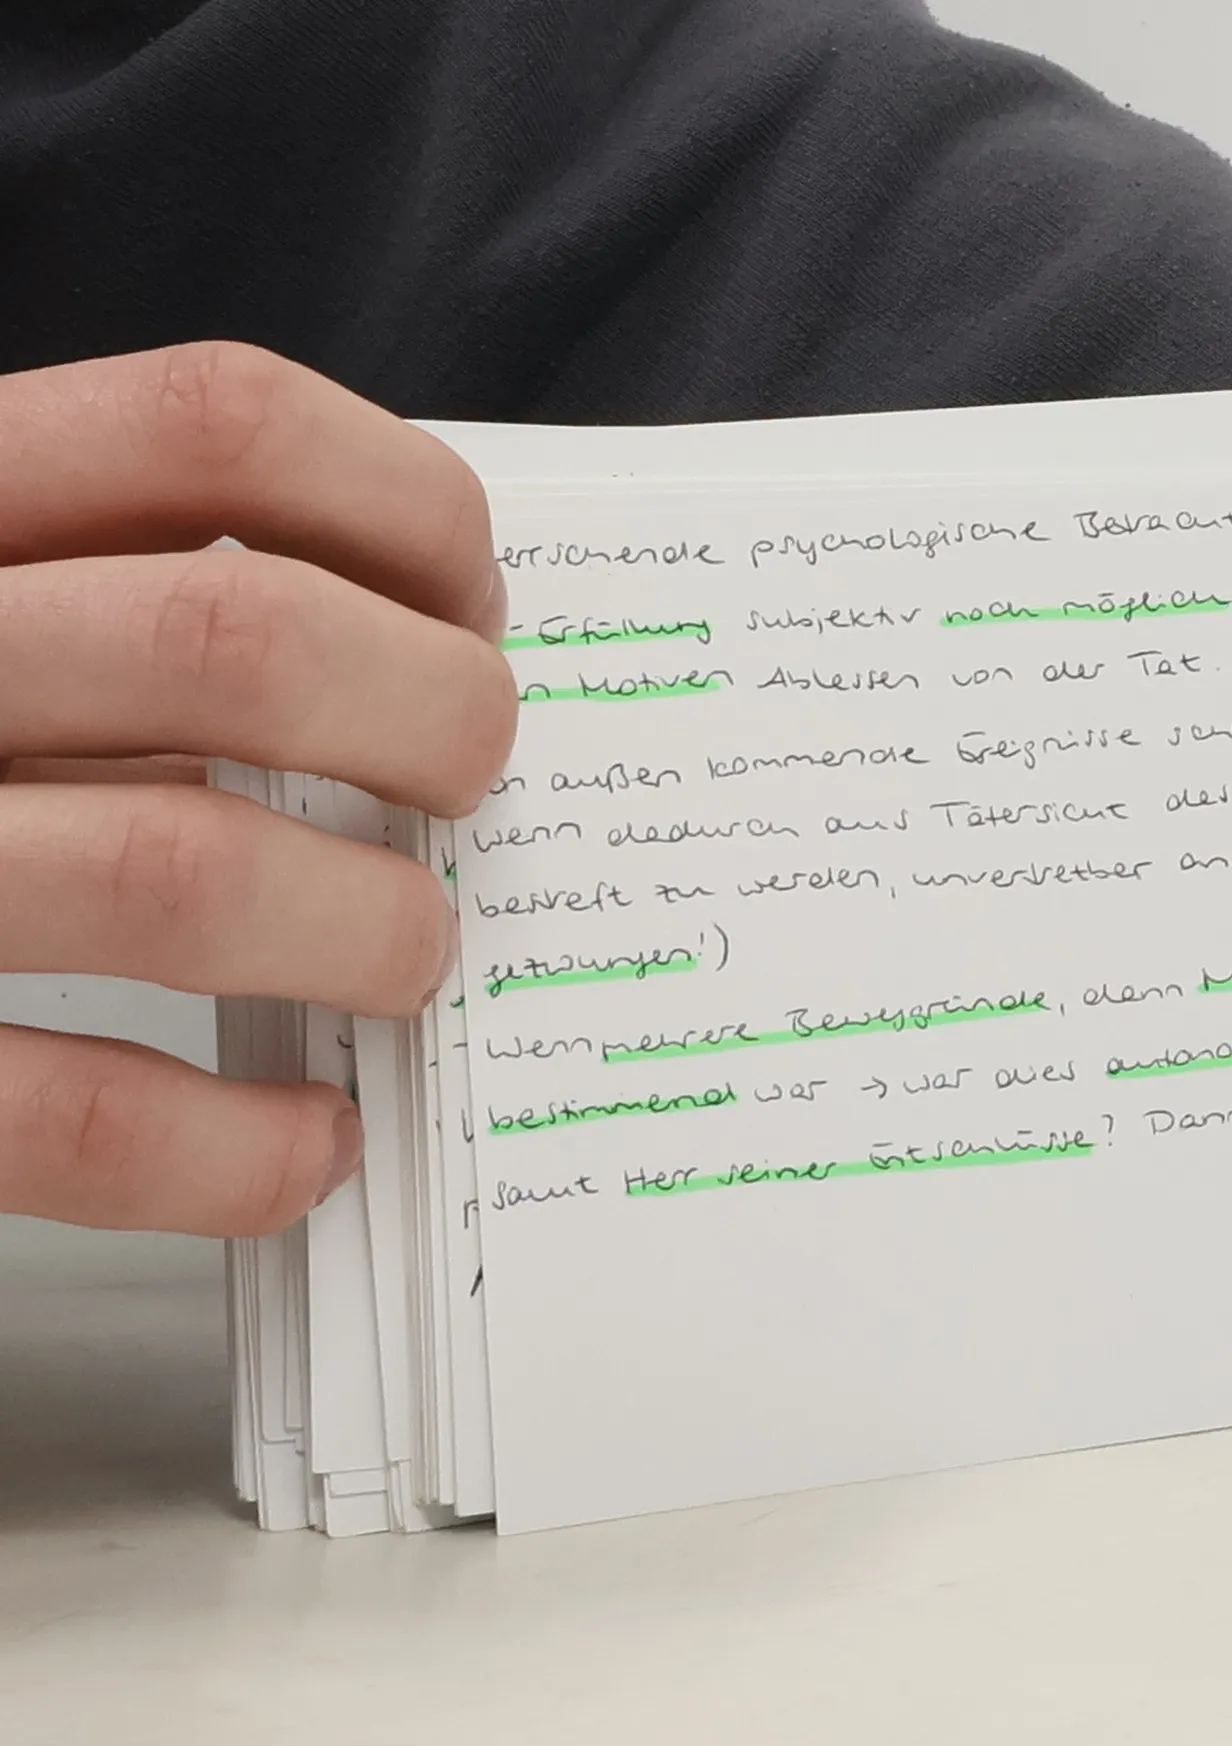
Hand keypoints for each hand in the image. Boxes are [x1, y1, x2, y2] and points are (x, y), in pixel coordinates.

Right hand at [0, 344, 516, 1236]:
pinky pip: (75, 1117)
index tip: (472, 603)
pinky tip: (307, 1141)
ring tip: (408, 957)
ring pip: (177, 872)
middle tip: (470, 785)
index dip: (404, 508)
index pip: (219, 426)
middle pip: (242, 641)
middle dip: (433, 718)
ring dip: (360, 926)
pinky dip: (236, 1148)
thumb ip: (135, 600)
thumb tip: (426, 665)